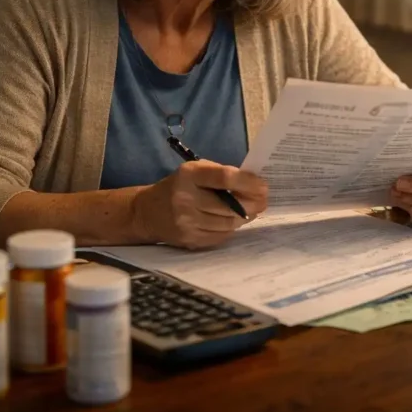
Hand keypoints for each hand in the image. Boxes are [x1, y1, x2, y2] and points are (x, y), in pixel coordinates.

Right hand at [131, 161, 267, 249]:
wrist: (148, 212)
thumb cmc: (179, 186)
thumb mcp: (195, 171)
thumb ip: (221, 175)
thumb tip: (255, 186)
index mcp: (188, 175)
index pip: (224, 177)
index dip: (248, 182)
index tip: (263, 185)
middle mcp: (185, 198)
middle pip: (230, 205)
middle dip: (253, 204)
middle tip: (263, 201)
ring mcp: (186, 222)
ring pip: (228, 223)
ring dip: (244, 217)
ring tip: (250, 211)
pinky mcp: (189, 240)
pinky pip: (221, 236)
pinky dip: (231, 228)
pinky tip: (233, 221)